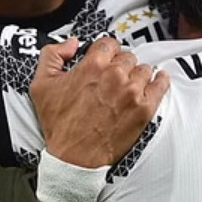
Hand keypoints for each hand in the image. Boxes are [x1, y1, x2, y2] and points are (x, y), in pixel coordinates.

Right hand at [29, 37, 169, 167]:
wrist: (74, 158)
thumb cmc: (60, 125)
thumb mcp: (41, 85)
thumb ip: (53, 55)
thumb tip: (71, 43)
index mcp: (93, 66)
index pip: (109, 44)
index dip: (106, 51)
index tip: (106, 59)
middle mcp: (115, 75)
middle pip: (127, 57)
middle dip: (120, 65)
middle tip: (113, 78)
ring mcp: (132, 92)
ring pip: (144, 69)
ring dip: (136, 75)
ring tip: (128, 86)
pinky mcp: (144, 108)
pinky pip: (161, 85)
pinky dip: (160, 81)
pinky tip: (158, 80)